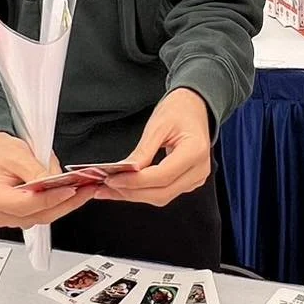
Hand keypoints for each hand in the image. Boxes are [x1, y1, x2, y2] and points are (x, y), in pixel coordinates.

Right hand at [0, 133, 95, 229]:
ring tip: (84, 190)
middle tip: (86, 190)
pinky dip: (57, 204)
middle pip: (38, 215)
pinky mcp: (19, 217)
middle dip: (65, 202)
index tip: (70, 190)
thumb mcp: (18, 154)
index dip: (51, 198)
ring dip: (65, 204)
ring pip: (43, 217)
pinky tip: (71, 193)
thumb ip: (36, 171)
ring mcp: (9, 218)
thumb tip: (56, 183)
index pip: (27, 204)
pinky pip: (42, 214)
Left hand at [97, 88, 211, 206]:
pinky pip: (163, 192)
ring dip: (134, 195)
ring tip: (109, 189)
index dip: (135, 181)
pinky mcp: (188, 182)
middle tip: (104, 188)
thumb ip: (143, 151)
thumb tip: (126, 171)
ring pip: (161, 196)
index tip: (112, 179)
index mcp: (195, 152)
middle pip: (162, 193)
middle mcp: (199, 170)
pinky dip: (143, 192)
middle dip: (130, 192)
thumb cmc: (178, 110)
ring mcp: (195, 178)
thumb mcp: (158, 125)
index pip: (162, 176)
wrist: (195, 107)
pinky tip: (125, 187)